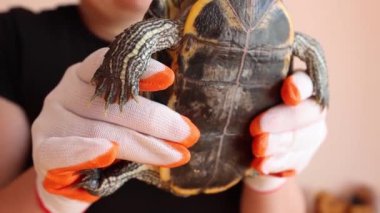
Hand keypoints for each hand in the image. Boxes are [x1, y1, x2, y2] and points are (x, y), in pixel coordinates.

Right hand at [31, 48, 199, 212]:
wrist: (69, 178)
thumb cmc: (102, 143)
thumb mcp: (122, 123)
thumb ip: (141, 118)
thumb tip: (184, 127)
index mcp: (84, 78)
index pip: (109, 64)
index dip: (138, 70)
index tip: (168, 77)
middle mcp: (66, 94)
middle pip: (114, 104)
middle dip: (155, 120)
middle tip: (188, 134)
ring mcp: (52, 122)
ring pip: (102, 131)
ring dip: (142, 145)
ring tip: (175, 155)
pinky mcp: (42, 151)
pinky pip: (62, 152)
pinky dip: (86, 152)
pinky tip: (108, 153)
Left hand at [245, 72, 326, 191]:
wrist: (242, 145)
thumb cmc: (238, 108)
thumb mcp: (237, 94)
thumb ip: (237, 82)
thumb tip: (215, 69)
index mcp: (295, 84)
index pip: (306, 81)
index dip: (300, 87)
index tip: (288, 94)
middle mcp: (308, 107)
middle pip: (309, 112)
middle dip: (283, 121)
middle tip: (255, 129)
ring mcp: (310, 133)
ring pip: (304, 139)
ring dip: (279, 145)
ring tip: (257, 151)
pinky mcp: (303, 156)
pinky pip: (296, 162)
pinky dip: (278, 164)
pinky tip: (260, 165)